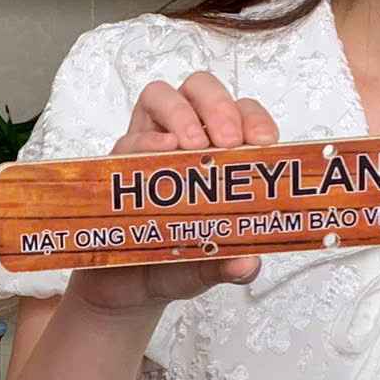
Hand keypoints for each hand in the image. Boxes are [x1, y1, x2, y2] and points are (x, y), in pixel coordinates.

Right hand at [71, 71, 281, 315]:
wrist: (123, 289)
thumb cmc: (172, 264)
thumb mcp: (206, 268)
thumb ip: (226, 266)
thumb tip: (246, 264)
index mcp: (217, 154)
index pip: (241, 114)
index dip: (254, 118)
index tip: (264, 142)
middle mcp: (182, 141)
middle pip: (200, 90)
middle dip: (218, 106)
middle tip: (227, 141)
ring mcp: (147, 148)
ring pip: (160, 96)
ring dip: (180, 113)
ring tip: (192, 145)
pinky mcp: (115, 166)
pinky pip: (126, 138)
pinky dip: (144, 141)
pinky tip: (160, 153)